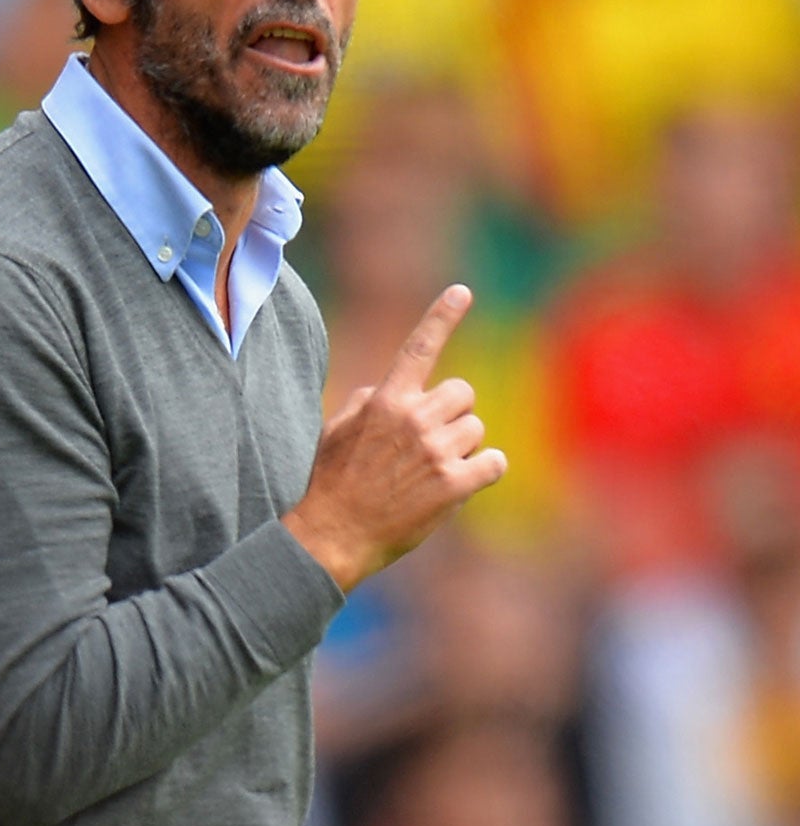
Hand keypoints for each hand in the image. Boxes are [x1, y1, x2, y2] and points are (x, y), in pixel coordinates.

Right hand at [284, 285, 506, 592]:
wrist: (334, 533)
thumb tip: (389, 387)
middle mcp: (414, 419)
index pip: (419, 348)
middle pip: (463, 393)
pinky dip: (483, 471)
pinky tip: (459, 483)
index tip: (462, 291)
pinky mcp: (455, 484)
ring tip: (432, 469)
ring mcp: (436, 451)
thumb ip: (368, 400)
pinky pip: (493, 462)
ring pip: (476, 429)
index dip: (442, 316)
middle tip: (429, 440)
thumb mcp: (337, 429)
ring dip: (462, 446)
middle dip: (453, 413)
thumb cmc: (332, 480)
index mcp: (385, 400)